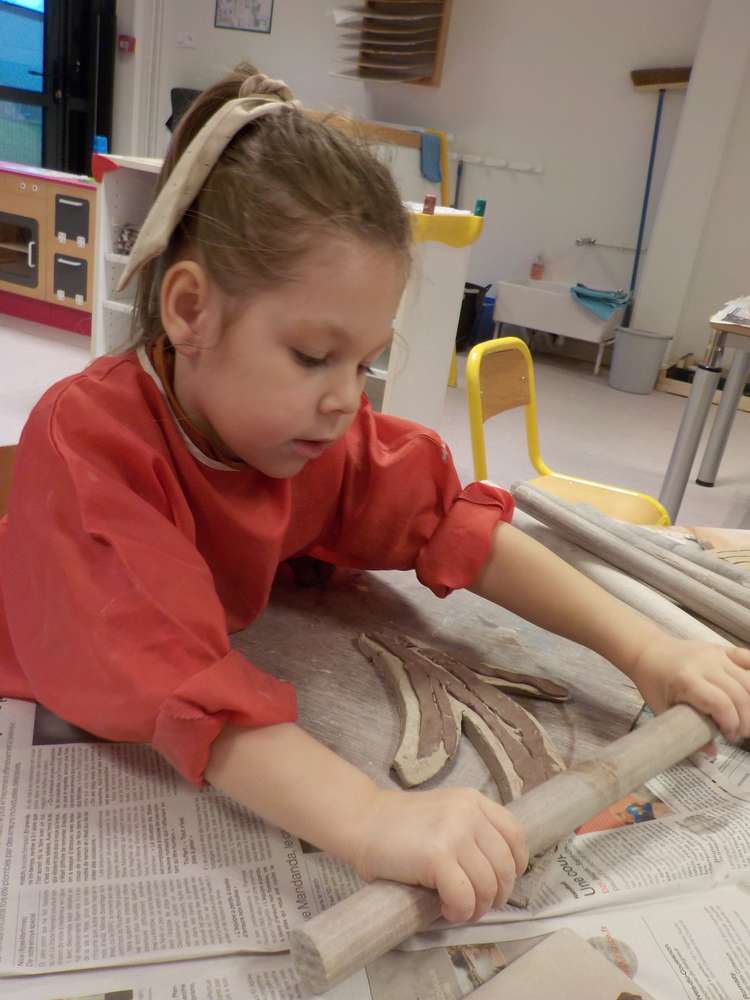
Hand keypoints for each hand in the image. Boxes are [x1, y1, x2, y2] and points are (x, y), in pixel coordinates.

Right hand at [351, 786, 527, 922]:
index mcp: (473, 801)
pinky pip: (464, 897)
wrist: (361, 821)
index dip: (516, 866)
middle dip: (496, 895)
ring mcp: (454, 833)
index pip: (516, 836)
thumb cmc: (398, 826)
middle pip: (505, 866)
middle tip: (476, 905)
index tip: (500, 882)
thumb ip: (471, 831)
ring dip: (477, 908)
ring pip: (488, 885)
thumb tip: (495, 874)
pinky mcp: (437, 856)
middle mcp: (469, 813)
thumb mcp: (445, 814)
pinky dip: (460, 912)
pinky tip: (446, 911)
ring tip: (458, 910)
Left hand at [630, 636, 749, 741]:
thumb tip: (711, 753)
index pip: (721, 704)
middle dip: (745, 719)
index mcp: (687, 680)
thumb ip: (686, 731)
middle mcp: (705, 664)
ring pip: (748, 680)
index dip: (731, 723)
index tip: (729, 736)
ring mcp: (715, 655)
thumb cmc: (654, 681)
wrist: (647, 651)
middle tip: (739, 733)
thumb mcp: (663, 709)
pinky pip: (747, 659)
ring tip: (745, 719)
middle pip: (739, 694)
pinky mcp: (721, 650)